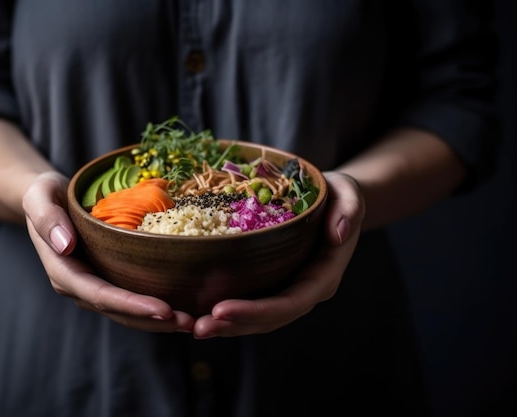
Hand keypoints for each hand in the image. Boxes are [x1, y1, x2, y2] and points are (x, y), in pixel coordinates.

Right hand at [23, 171, 195, 331]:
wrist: (46, 200)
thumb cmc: (45, 194)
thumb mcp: (40, 196)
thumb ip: (47, 218)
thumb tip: (64, 245)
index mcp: (63, 272)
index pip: (100, 295)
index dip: (132, 305)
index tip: (164, 310)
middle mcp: (78, 286)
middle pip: (118, 312)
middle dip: (153, 321)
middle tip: (190, 323)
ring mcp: (93, 286)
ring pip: (127, 313)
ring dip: (158, 322)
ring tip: (193, 323)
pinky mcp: (107, 280)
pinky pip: (131, 300)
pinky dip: (155, 308)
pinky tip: (182, 308)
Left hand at [191, 171, 365, 337]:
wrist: (335, 202)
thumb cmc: (339, 196)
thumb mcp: (349, 195)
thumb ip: (349, 211)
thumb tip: (338, 234)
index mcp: (323, 277)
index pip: (289, 303)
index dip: (255, 311)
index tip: (220, 309)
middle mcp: (304, 292)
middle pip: (267, 319)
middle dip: (232, 325)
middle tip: (196, 326)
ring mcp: (287, 291)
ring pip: (255, 319)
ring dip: (223, 326)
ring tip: (191, 325)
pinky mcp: (272, 284)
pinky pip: (248, 304)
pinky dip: (224, 313)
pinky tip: (196, 312)